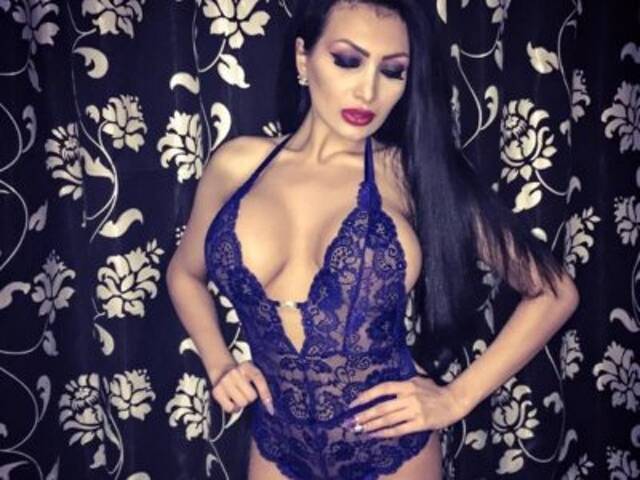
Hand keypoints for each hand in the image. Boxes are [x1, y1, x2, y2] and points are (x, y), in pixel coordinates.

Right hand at [210, 360, 274, 415]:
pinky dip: (233, 408)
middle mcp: (234, 372)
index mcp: (247, 367)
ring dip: (241, 403)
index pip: (258, 380)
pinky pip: (229, 408)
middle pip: (251, 396)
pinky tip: (232, 401)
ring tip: (238, 396)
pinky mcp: (216, 391)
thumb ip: (262, 387)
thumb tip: (270, 409)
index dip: (265, 395)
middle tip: (245, 392)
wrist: (222, 369)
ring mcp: (224, 381)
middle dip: (250, 397)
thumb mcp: (253, 374)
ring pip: (241, 403)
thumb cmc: (242, 376)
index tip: (270, 410)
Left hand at [346, 376, 467, 437]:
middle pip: (382, 407)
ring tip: (360, 429)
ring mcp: (414, 411)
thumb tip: (384, 386)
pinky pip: (399, 429)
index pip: (383, 388)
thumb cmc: (435, 390)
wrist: (454, 401)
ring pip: (388, 419)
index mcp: (407, 384)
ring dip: (372, 425)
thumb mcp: (418, 379)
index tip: (354, 403)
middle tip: (351, 421)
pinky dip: (385, 433)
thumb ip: (402, 383)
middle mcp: (409, 397)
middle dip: (365, 415)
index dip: (367, 395)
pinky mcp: (420, 423)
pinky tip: (375, 434)